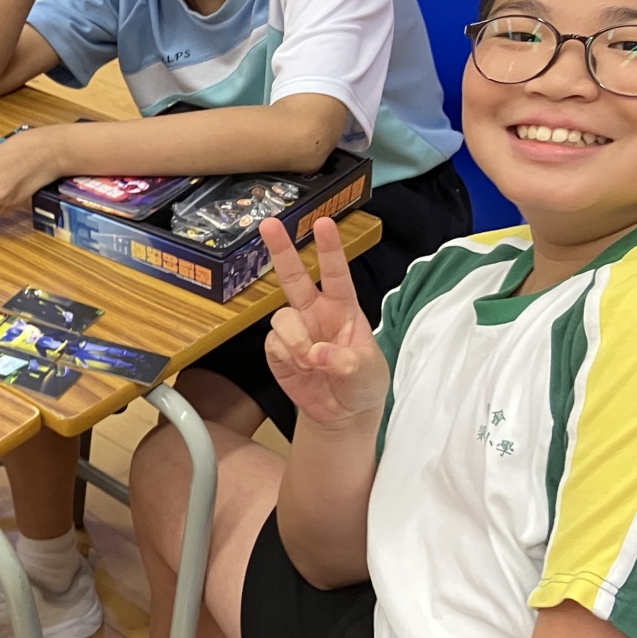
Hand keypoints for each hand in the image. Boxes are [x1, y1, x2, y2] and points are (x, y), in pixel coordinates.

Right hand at [261, 216, 388, 427]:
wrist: (342, 414)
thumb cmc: (362, 383)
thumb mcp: (367, 372)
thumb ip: (346, 361)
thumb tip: (316, 353)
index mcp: (343, 308)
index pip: (336, 273)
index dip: (329, 248)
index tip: (323, 222)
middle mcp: (315, 312)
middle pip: (293, 276)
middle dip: (281, 249)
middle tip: (269, 224)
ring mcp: (294, 330)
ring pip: (281, 316)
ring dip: (295, 339)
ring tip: (309, 361)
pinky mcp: (277, 350)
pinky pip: (273, 343)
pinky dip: (287, 356)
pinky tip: (301, 369)